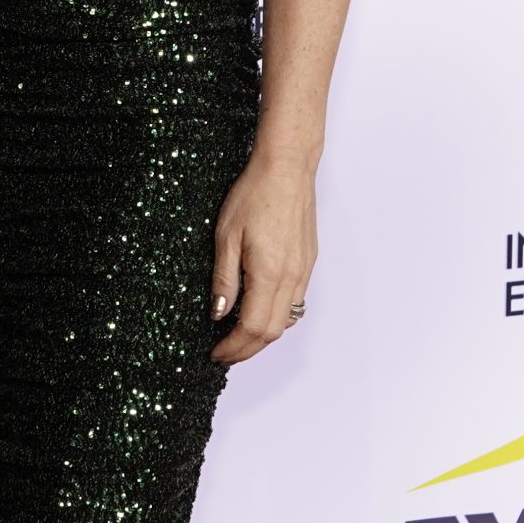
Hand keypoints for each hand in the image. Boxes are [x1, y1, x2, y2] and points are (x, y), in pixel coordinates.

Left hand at [208, 156, 316, 365]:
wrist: (287, 169)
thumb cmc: (254, 194)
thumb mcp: (225, 236)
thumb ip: (224, 279)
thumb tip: (218, 313)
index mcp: (270, 274)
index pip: (252, 328)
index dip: (234, 347)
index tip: (216, 354)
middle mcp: (292, 278)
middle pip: (272, 332)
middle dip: (247, 349)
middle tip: (224, 353)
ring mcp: (303, 271)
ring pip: (286, 320)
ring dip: (262, 336)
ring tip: (238, 337)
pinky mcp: (307, 262)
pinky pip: (295, 302)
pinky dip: (276, 317)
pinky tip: (259, 310)